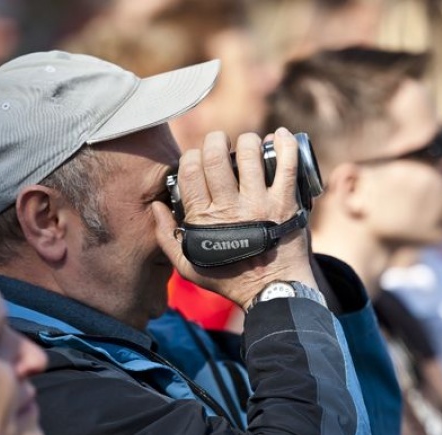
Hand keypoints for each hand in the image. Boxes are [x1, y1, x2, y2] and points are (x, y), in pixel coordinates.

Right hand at [154, 128, 315, 307]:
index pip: (190, 172)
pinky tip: (281, 136)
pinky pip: (286, 165)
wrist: (272, 291)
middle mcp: (229, 208)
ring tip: (248, 143)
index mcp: (203, 220)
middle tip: (220, 142)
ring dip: (247, 141)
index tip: (198, 158)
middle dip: (215, 141)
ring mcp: (259, 204)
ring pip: (249, 155)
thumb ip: (166, 237)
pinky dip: (286, 145)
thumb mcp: (189, 266)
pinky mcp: (285, 203)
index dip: (192, 157)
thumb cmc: (230, 279)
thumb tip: (154, 206)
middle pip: (216, 158)